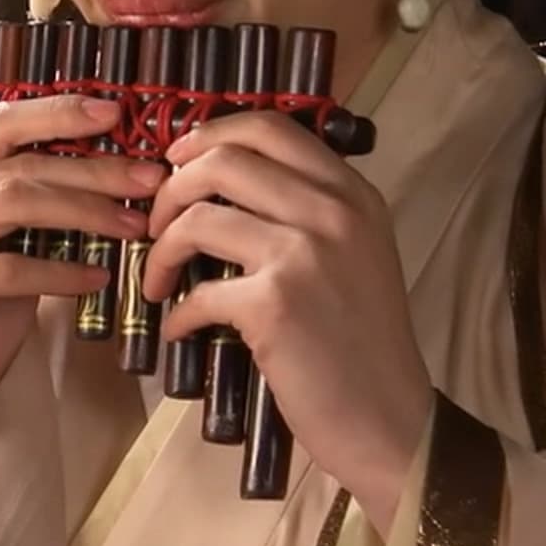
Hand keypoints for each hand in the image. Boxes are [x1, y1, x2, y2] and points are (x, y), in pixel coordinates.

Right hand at [0, 97, 162, 517]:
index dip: (57, 112)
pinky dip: (61, 271)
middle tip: (150, 181)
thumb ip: (41, 200)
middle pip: (15, 165)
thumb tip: (121, 163)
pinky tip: (99, 277)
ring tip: (134, 227)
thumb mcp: (11, 245)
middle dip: (92, 169)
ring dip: (84, 212)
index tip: (116, 112)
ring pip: (9, 204)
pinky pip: (6, 270)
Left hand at [141, 110, 431, 527]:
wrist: (389, 418)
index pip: (271, 127)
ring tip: (157, 279)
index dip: (209, 134)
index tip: (177, 160)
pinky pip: (197, 292)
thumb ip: (311, 211)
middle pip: (223, 161)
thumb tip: (227, 180)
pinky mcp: (275, 304)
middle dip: (170, 189)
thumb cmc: (364, 343)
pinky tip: (181, 329)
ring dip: (160, 250)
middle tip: (156, 224)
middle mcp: (333, 212)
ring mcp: (304, 255)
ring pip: (198, 218)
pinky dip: (176, 313)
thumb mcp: (358, 254)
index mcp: (353, 194)